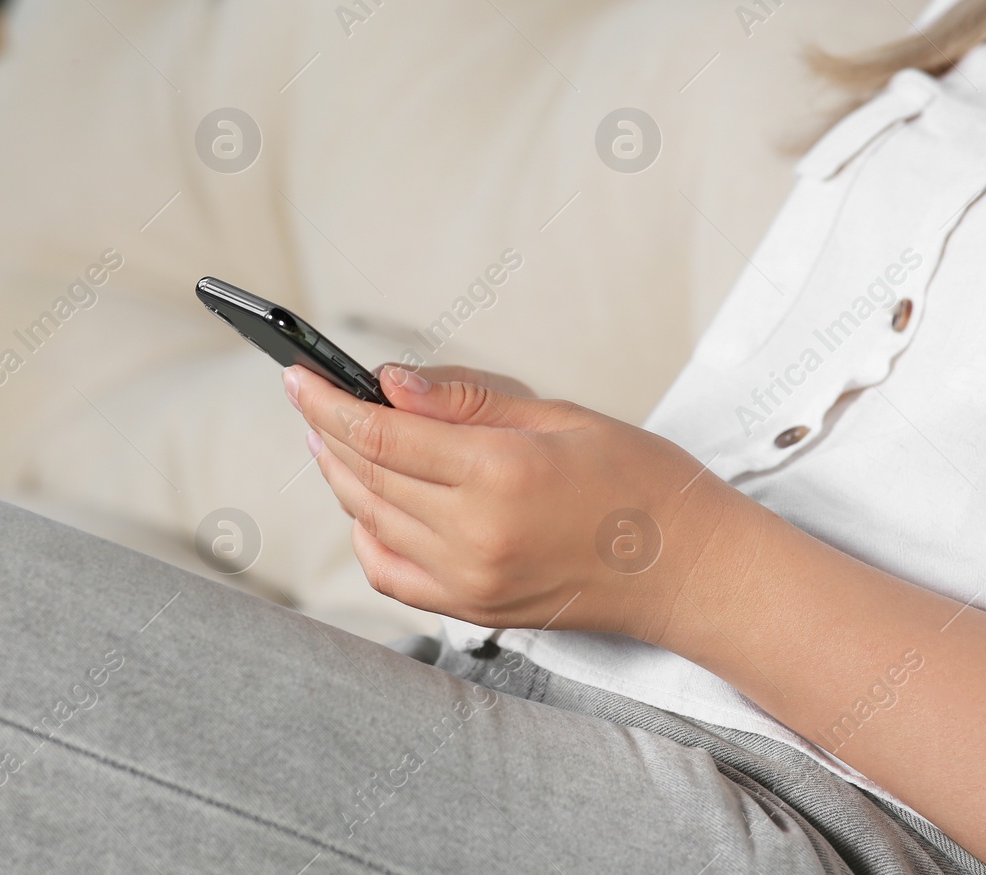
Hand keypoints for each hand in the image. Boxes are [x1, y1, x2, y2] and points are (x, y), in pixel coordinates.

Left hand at [284, 363, 732, 640]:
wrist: (688, 568)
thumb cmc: (639, 480)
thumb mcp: (558, 415)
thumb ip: (466, 400)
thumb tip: (390, 382)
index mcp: (500, 473)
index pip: (381, 433)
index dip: (328, 401)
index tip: (297, 376)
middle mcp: (475, 534)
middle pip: (366, 475)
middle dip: (326, 430)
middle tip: (307, 396)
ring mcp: (470, 580)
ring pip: (369, 520)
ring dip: (340, 475)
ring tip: (330, 437)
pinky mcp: (473, 610)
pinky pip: (390, 572)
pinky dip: (364, 534)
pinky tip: (364, 502)